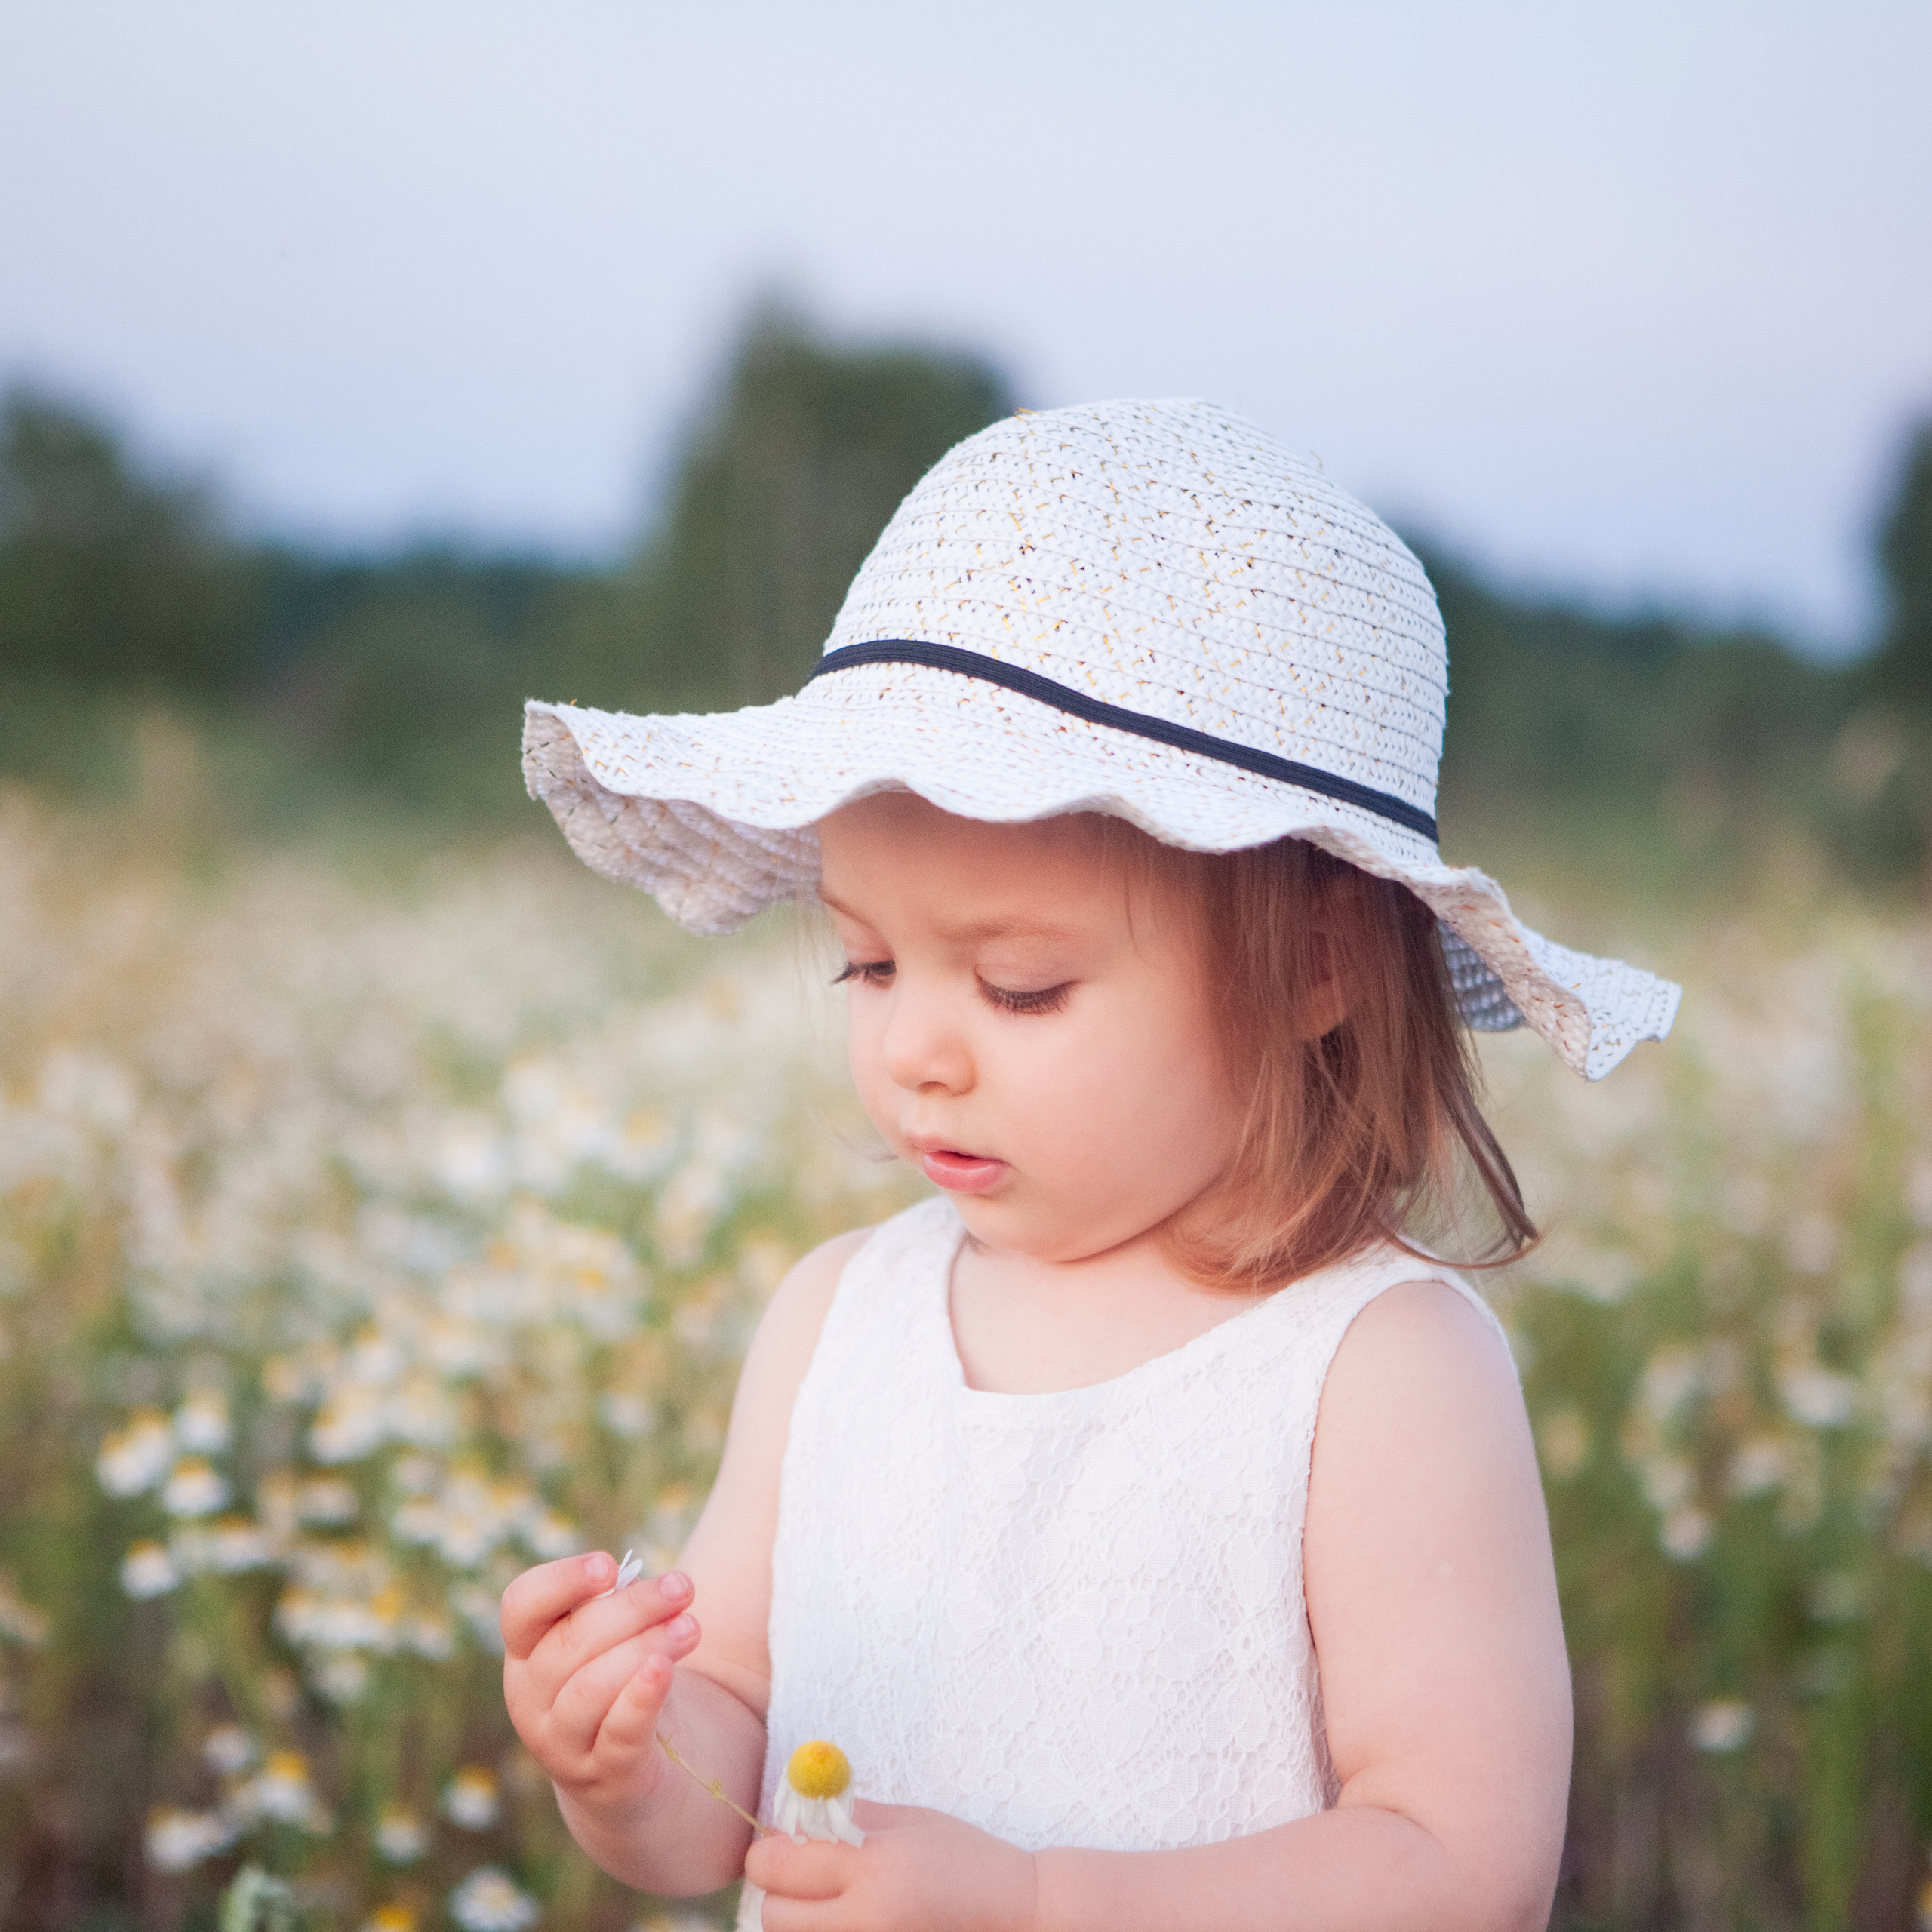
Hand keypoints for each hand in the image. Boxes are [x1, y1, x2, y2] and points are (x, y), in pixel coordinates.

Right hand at [500, 1552, 701, 1823]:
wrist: (635, 1772)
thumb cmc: (620, 1684)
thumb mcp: (609, 1642)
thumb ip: (611, 1607)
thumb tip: (628, 1579)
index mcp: (526, 1654)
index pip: (521, 1607)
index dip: (562, 1581)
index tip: (609, 1564)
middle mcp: (530, 1701)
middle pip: (570, 1642)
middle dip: (633, 1607)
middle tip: (682, 1587)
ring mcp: (562, 1745)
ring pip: (591, 1686)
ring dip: (646, 1646)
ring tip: (691, 1626)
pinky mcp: (605, 1776)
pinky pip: (618, 1734)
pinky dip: (640, 1698)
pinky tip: (663, 1669)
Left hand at [747, 1801, 1037, 1931]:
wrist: (1018, 1915)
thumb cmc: (966, 1859)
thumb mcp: (910, 1822)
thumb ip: (850, 1819)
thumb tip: (794, 1814)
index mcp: (874, 1866)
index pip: (780, 1866)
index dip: (768, 1852)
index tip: (778, 1843)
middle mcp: (866, 1919)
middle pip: (775, 1917)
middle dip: (779, 1893)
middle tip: (803, 1876)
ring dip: (800, 1919)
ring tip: (834, 1899)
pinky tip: (854, 1917)